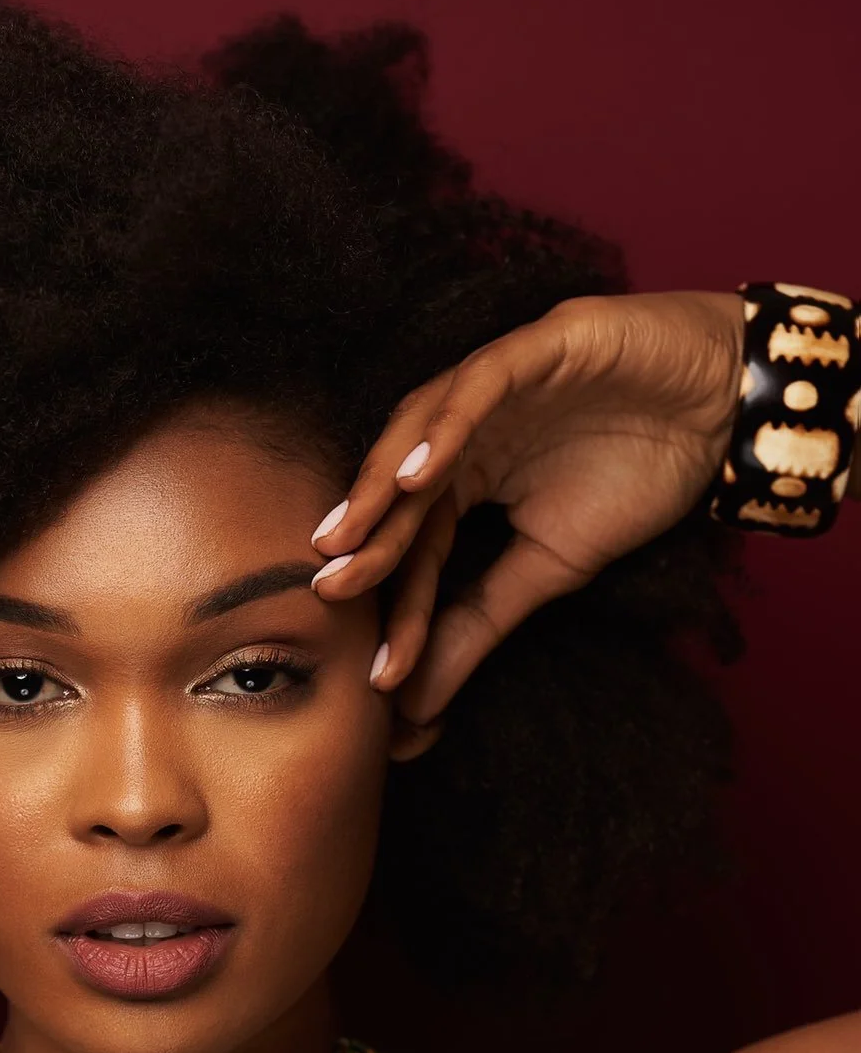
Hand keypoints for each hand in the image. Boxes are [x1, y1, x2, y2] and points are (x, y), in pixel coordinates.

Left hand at [310, 291, 744, 749]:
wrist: (723, 405)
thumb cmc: (638, 472)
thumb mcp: (551, 567)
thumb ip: (479, 624)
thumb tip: (416, 707)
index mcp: (463, 478)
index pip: (418, 546)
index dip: (398, 607)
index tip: (380, 675)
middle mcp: (463, 430)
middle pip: (400, 491)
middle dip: (365, 542)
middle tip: (328, 591)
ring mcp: (492, 384)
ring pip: (418, 431)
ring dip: (380, 483)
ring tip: (349, 534)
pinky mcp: (534, 345)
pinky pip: (477, 385)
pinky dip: (446, 426)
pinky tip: (420, 472)